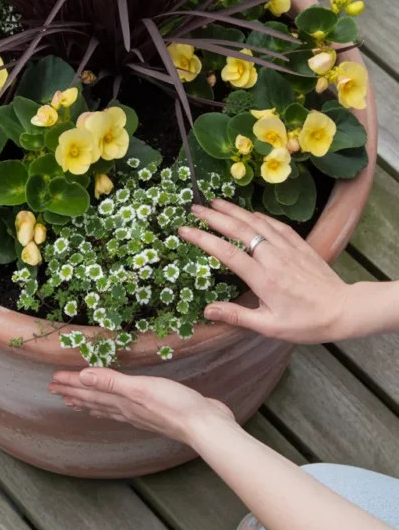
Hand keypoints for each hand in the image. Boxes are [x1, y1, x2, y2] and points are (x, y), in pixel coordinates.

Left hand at [49, 368, 234, 444]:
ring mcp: (139, 414)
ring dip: (89, 403)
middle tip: (54, 390)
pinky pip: (123, 410)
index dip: (70, 384)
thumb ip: (112, 382)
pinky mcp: (153, 413)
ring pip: (106, 407)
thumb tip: (82, 377)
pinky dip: (111, 407)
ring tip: (75, 402)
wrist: (203, 425)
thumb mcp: (141, 388)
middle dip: (73, 393)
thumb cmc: (175, 405)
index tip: (52, 380)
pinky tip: (117, 408)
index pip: (89, 391)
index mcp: (121, 402)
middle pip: (93, 400)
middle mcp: (126, 410)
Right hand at [179, 198, 350, 343]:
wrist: (343, 310)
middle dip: (214, 217)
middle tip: (194, 208)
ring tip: (214, 202)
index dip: (204, 239)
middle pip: (239, 230)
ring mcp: (287, 248)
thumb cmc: (306, 323)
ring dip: (234, 210)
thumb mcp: (270, 327)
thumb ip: (237, 316)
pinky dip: (259, 216)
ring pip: (256, 222)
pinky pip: (275, 225)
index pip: (227, 253)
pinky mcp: (299, 244)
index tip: (185, 230)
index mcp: (263, 279)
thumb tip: (207, 311)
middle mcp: (273, 257)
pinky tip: (249, 212)